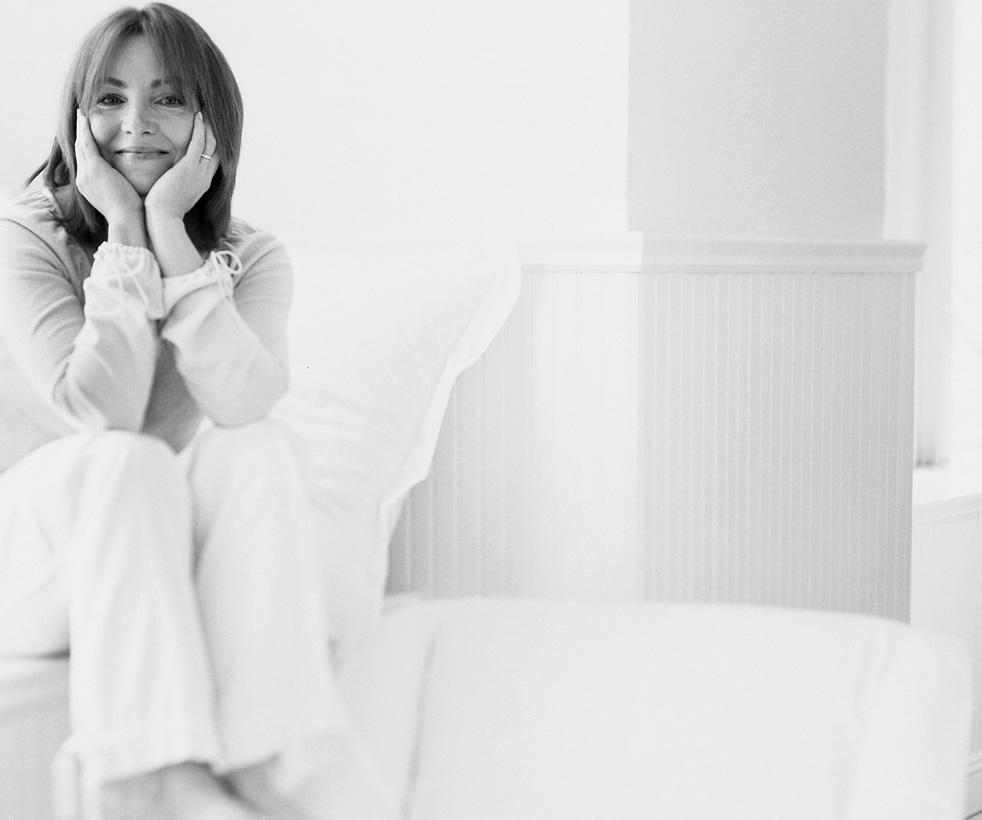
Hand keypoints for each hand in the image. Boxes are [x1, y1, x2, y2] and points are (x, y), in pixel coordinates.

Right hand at [74, 109, 142, 224]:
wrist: (128, 221)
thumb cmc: (131, 212)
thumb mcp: (120, 195)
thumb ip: (119, 184)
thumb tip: (127, 180)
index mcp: (88, 185)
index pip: (84, 161)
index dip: (83, 146)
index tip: (85, 135)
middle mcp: (83, 179)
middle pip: (78, 150)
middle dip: (78, 134)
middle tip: (79, 118)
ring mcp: (86, 173)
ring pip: (80, 145)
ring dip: (80, 128)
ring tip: (80, 114)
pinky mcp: (94, 169)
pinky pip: (86, 143)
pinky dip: (84, 130)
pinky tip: (85, 118)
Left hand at [144, 112, 218, 220]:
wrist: (163, 219)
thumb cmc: (163, 211)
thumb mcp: (174, 196)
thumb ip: (176, 184)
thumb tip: (169, 179)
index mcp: (202, 183)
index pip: (214, 160)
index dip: (215, 145)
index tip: (212, 131)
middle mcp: (205, 177)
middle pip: (218, 150)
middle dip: (217, 132)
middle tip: (215, 116)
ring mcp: (199, 172)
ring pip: (212, 144)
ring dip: (211, 126)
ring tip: (208, 111)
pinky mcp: (189, 167)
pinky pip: (199, 143)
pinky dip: (200, 128)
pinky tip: (198, 115)